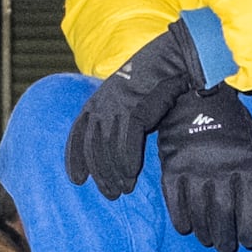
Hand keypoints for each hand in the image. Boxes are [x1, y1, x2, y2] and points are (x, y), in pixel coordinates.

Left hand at [66, 23, 207, 201]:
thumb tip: (117, 147)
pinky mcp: (136, 107)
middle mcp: (103, 102)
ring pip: (108, 147)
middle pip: (93, 146)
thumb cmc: (158, 80)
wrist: (176, 57)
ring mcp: (118, 104)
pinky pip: (126, 141)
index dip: (75, 157)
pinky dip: (127, 161)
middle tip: (109, 193)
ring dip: (113, 172)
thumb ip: (121, 120)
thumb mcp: (132, 99)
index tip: (77, 179)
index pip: (79, 132)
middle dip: (100, 173)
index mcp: (98, 99)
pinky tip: (131, 176)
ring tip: (122, 190)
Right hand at [158, 75, 251, 251]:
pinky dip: (180, 218)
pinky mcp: (171, 167)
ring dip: (204, 232)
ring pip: (199, 212)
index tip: (247, 242)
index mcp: (244, 163)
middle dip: (225, 237)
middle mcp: (220, 169)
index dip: (248, 229)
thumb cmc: (230, 120)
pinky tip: (185, 228)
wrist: (195, 93)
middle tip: (226, 248)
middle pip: (223, 214)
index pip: (249, 206)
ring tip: (208, 240)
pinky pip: (175, 201)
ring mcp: (194, 169)